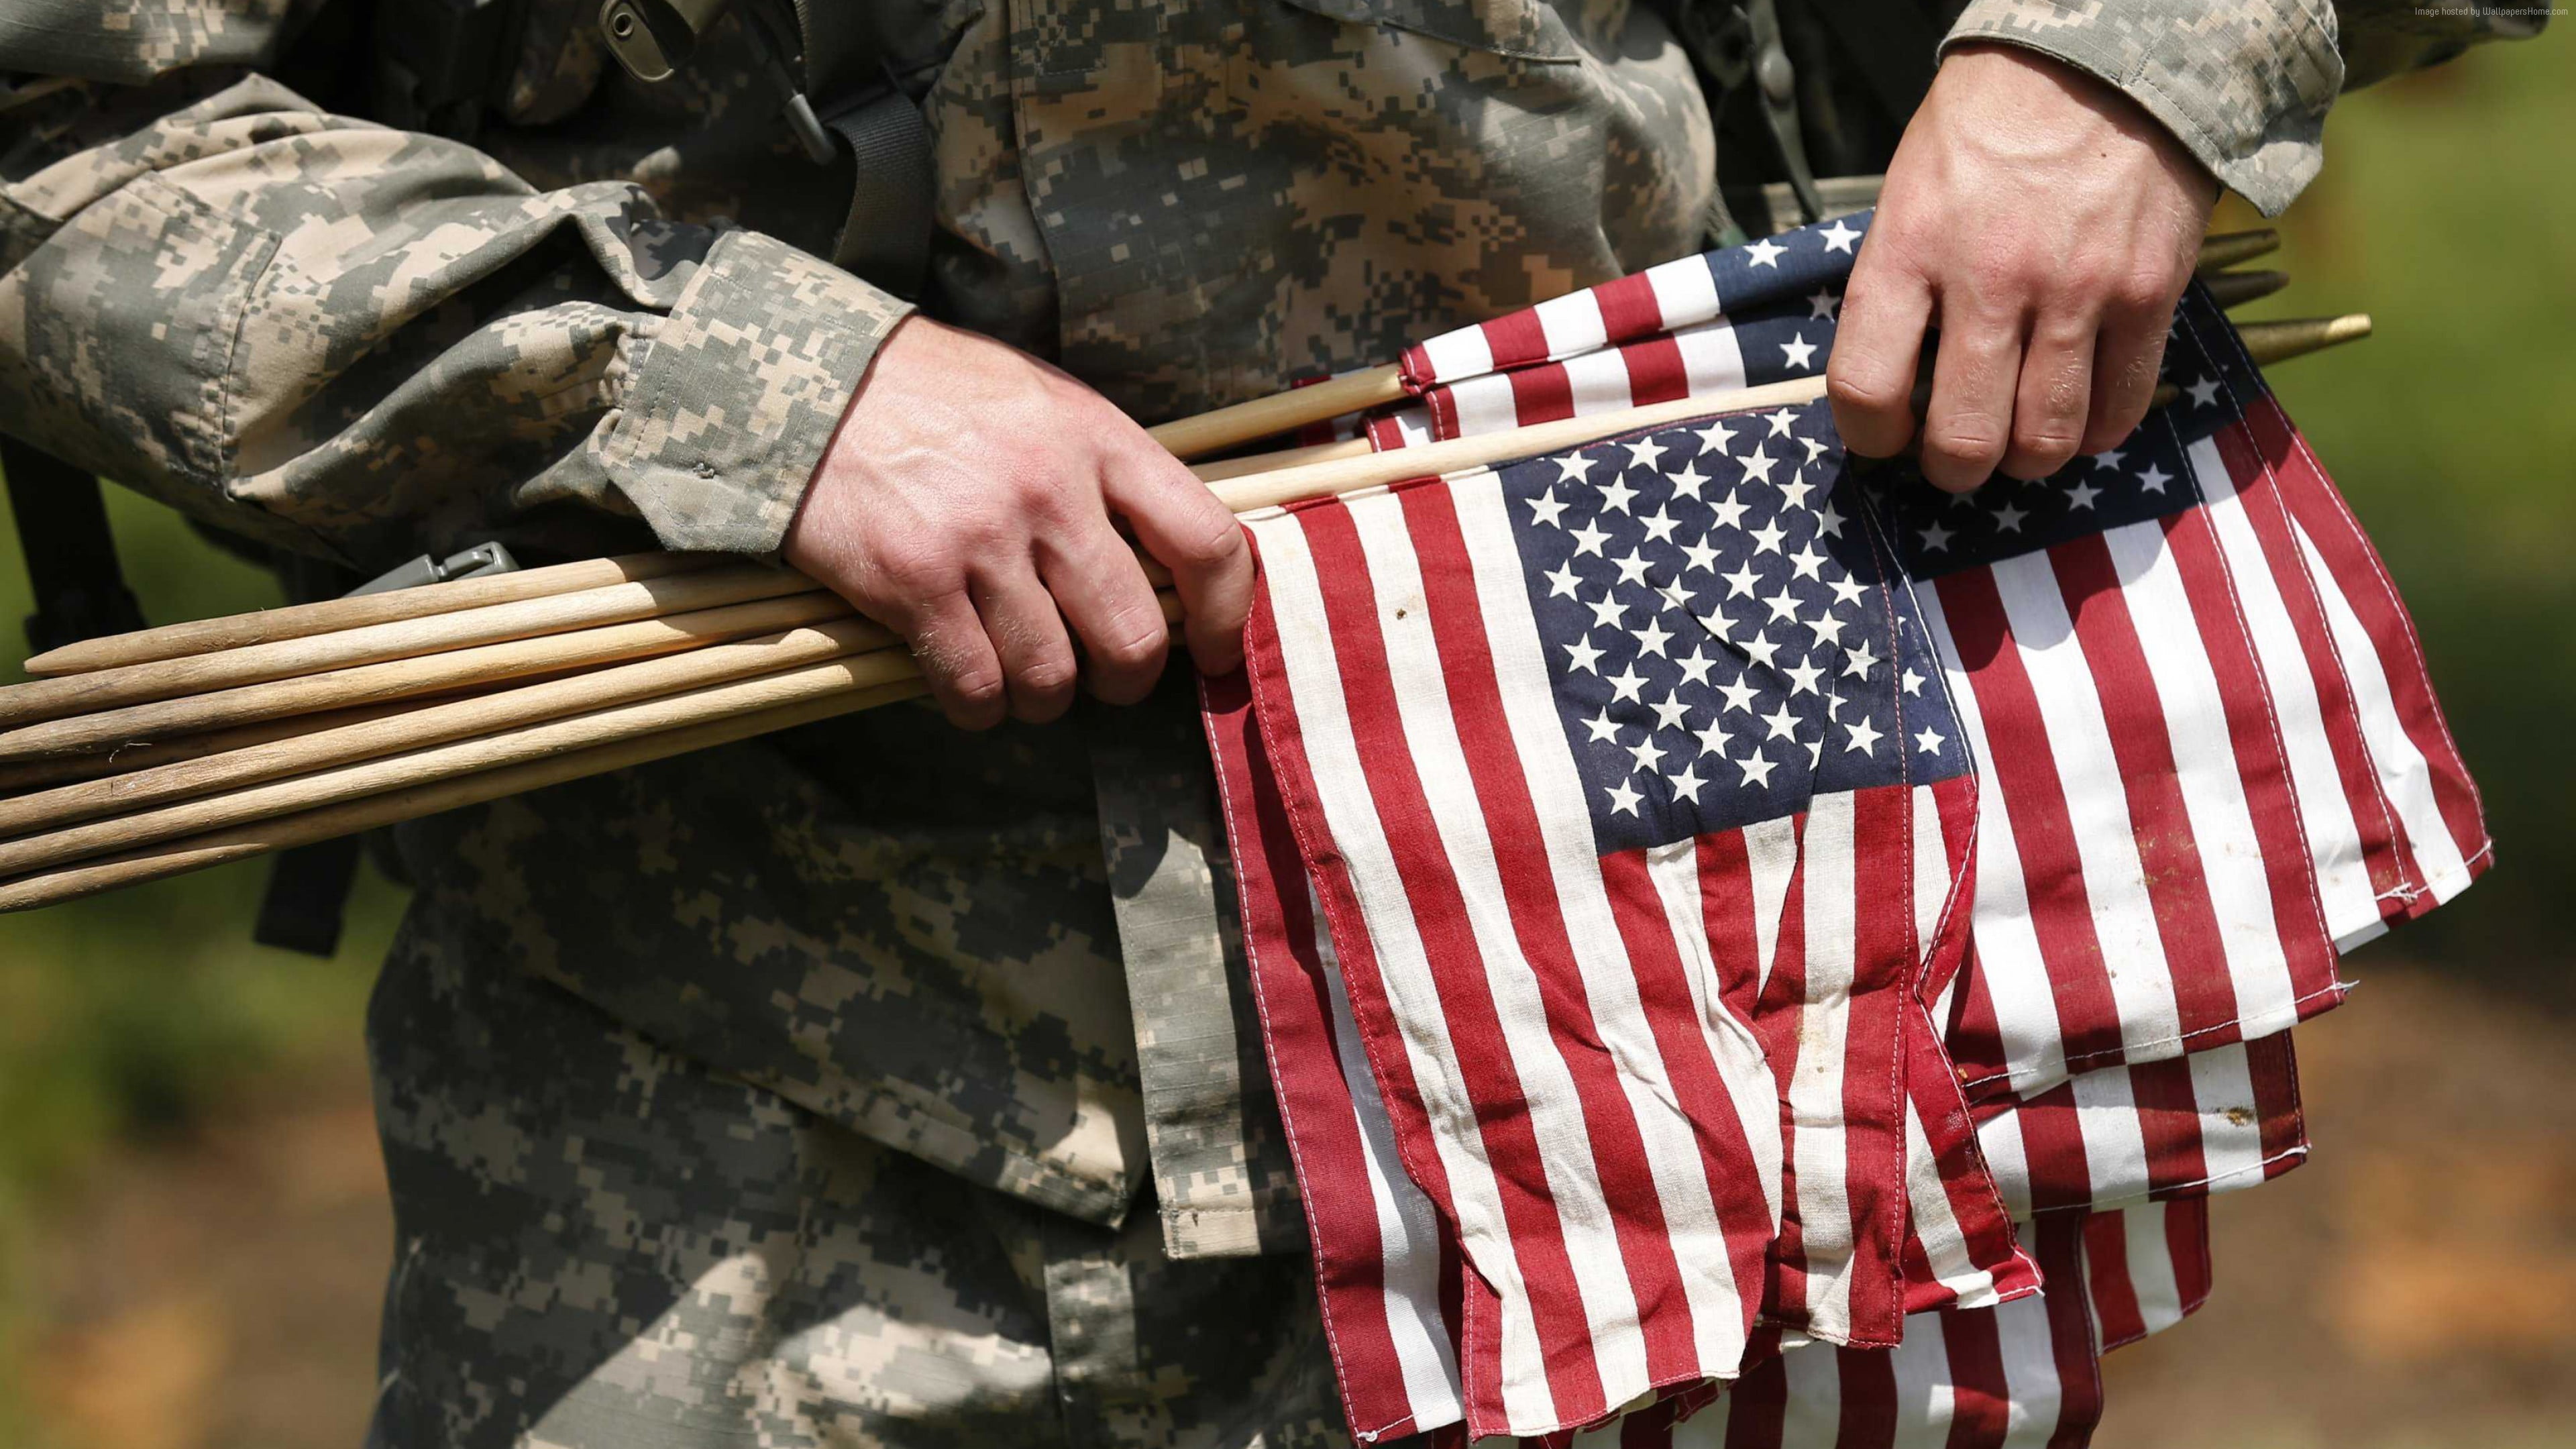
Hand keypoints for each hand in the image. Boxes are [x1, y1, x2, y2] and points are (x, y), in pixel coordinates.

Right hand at [785, 317, 1252, 728]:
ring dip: (1045, 699)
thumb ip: (1102, 474)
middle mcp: (1049, 489)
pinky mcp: (913, 581)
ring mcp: (980, 538)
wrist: (804, 377)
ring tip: (1025, 681)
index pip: (1205, 541)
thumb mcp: (1039, 401)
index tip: (1217, 653)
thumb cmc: (931, 395)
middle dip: (1126, 680)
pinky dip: (980, 706)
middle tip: (1103, 679)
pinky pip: (975, 686)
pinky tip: (970, 688)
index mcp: (1096, 437)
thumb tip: (1161, 567)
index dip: (1227, 616)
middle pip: (1134, 636)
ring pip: (1053, 677)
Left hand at [1827, 43, 2219, 490]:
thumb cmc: (1990, 124)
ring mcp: (2076, 290)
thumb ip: (1900, 282)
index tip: (1884, 437)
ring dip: (2026, 461)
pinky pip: (2120, 407)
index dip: (1869, 436)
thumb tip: (1894, 378)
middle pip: (1963, 437)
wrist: (2105, 56)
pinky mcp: (2148, 294)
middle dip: (1953, 468)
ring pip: (2045, 438)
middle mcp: (1990, 278)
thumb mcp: (1910, 189)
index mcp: (1912, 246)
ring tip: (2019, 442)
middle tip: (1956, 457)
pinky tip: (2080, 413)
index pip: (1866, 385)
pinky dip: (2095, 431)